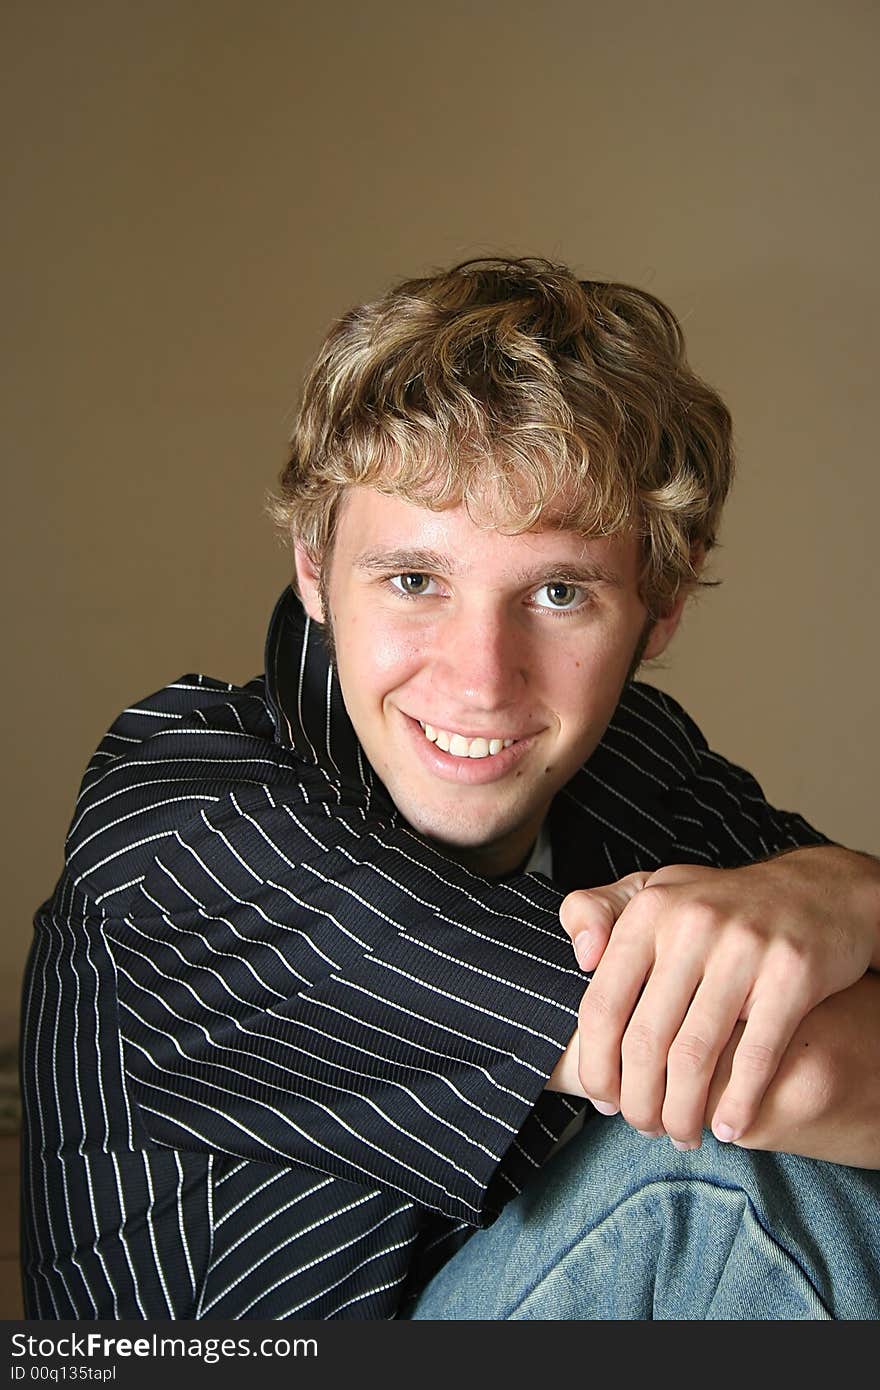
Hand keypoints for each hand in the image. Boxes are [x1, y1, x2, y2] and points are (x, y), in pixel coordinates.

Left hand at [558, 846, 879, 1149]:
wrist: (818, 892)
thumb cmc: (719, 905)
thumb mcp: (653, 889)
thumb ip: (594, 911)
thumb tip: (581, 958)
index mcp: (649, 909)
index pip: (602, 1005)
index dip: (595, 1064)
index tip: (602, 1099)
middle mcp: (691, 923)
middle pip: (645, 1040)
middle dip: (638, 1100)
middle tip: (643, 1126)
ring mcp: (744, 948)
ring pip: (694, 1056)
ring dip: (682, 1111)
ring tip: (681, 1134)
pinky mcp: (792, 974)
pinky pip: (755, 1056)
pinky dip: (736, 1103)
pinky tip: (727, 1128)